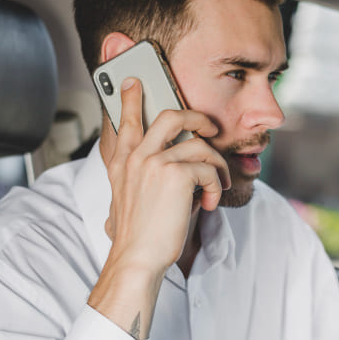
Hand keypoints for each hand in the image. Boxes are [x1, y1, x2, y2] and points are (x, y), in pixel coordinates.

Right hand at [88, 77, 229, 337]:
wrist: (136, 258)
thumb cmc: (138, 236)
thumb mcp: (128, 201)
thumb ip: (142, 179)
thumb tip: (173, 172)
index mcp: (122, 163)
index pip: (124, 121)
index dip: (129, 99)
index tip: (132, 81)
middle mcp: (136, 156)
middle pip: (170, 115)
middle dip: (197, 117)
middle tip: (210, 128)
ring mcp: (154, 162)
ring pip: (199, 145)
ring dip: (216, 166)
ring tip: (216, 187)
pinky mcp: (176, 174)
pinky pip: (208, 169)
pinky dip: (215, 186)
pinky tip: (208, 203)